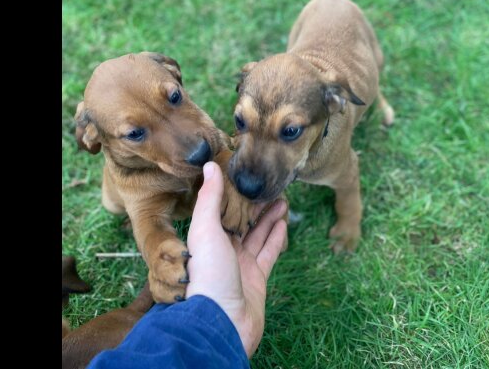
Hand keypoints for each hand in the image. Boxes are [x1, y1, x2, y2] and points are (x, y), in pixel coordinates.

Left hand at [185, 161, 287, 357]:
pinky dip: (276, 238)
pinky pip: (268, 253)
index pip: (222, 209)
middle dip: (255, 204)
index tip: (247, 176)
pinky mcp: (257, 278)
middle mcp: (223, 250)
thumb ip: (210, 197)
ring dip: (269, 217)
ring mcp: (241, 265)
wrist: (221, 323)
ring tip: (282, 199)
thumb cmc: (208, 274)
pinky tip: (283, 223)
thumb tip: (209, 165)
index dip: (234, 193)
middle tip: (270, 186)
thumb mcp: (205, 230)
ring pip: (257, 234)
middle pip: (242, 221)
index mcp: (207, 238)